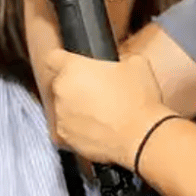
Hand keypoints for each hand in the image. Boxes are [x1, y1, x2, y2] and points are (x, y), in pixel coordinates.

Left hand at [42, 47, 176, 168]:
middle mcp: (62, 90)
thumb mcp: (137, 63)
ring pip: (63, 107)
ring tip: (101, 112)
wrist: (142, 136)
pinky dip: (78, 129)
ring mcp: (61, 116)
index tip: (68, 62)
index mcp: (74, 67)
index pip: (53, 57)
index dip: (61, 59)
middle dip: (75, 86)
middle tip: (99, 91)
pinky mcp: (65, 139)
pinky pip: (67, 130)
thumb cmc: (138, 100)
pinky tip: (98, 128)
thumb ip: (119, 59)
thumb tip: (120, 63)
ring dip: (76, 108)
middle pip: (60, 83)